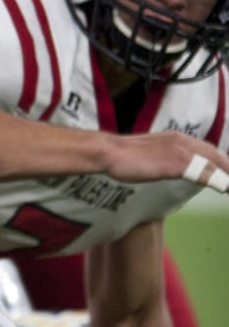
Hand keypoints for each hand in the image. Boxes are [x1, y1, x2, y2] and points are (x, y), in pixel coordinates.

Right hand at [105, 130, 228, 190]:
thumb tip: (174, 167)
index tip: (226, 175)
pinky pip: (205, 174)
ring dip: (227, 176)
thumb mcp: (152, 153)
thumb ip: (168, 157)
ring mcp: (182, 151)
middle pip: (218, 156)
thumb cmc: (124, 155)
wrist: (109, 152)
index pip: (210, 150)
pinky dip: (219, 181)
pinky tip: (225, 189)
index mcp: (178, 137)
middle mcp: (184, 141)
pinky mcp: (177, 163)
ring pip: (216, 164)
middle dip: (228, 169)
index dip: (222, 163)